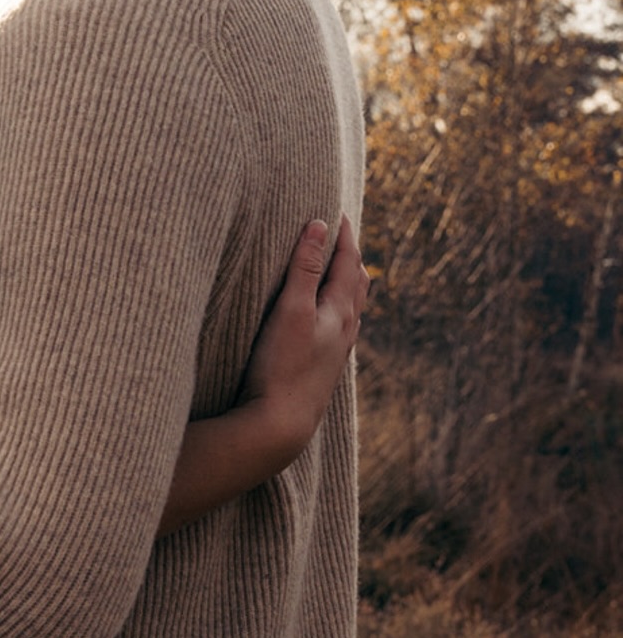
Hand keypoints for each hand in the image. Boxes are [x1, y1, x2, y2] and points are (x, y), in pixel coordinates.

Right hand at [240, 215, 367, 461]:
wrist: (280, 426)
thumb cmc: (282, 366)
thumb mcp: (291, 310)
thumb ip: (304, 268)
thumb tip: (319, 225)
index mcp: (341, 312)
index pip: (348, 262)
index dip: (342, 234)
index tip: (335, 210)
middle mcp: (345, 331)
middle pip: (357, 283)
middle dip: (349, 255)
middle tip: (340, 234)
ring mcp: (335, 352)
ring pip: (350, 308)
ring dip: (345, 283)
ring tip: (336, 269)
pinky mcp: (320, 369)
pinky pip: (337, 328)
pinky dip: (335, 308)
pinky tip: (323, 318)